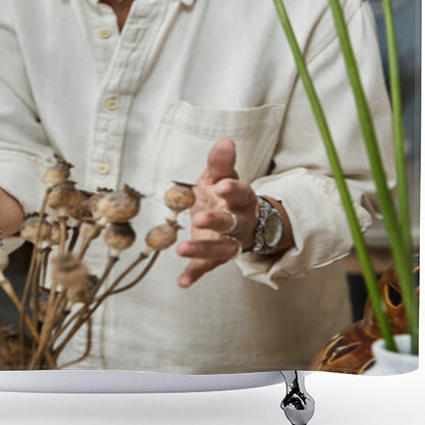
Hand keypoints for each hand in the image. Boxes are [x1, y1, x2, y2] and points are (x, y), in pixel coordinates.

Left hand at [175, 139, 258, 287]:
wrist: (237, 219)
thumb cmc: (224, 194)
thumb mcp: (221, 175)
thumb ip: (220, 163)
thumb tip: (225, 142)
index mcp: (243, 199)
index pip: (242, 194)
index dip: (232, 190)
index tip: (220, 185)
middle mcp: (240, 223)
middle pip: (233, 224)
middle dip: (218, 221)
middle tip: (200, 218)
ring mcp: (229, 243)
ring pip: (221, 248)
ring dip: (202, 249)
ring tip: (181, 249)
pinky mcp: (216, 257)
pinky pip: (207, 267)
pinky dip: (195, 274)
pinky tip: (182, 281)